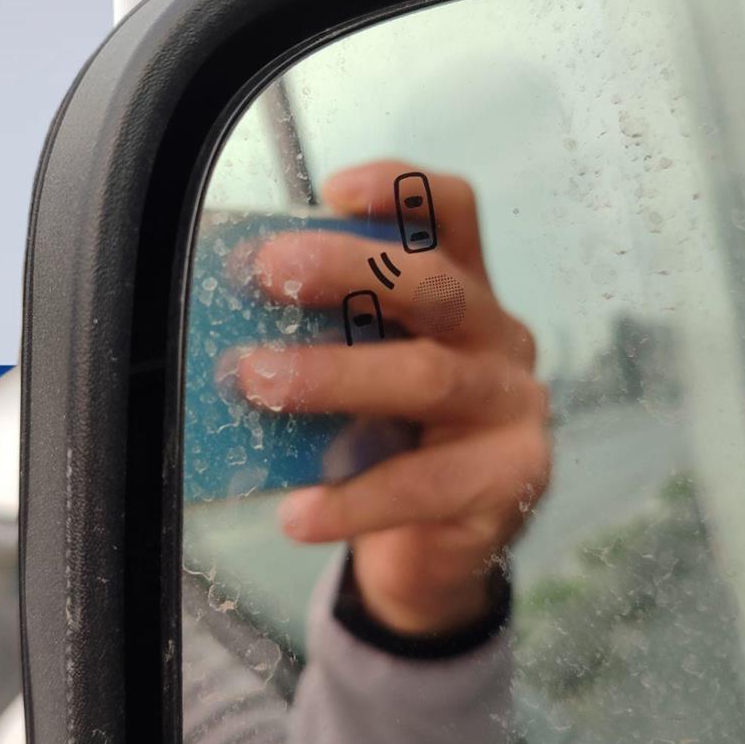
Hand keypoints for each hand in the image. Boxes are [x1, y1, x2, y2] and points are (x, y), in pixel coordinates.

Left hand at [237, 160, 551, 635]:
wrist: (433, 554)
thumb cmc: (384, 442)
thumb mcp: (362, 371)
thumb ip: (327, 336)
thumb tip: (231, 311)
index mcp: (463, 292)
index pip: (452, 215)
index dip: (401, 191)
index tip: (334, 189)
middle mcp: (498, 337)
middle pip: (434, 285)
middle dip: (348, 270)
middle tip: (268, 275)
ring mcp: (513, 408)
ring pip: (429, 377)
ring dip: (336, 376)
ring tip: (260, 383)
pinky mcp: (513, 480)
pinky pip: (424, 485)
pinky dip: (353, 499)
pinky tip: (298, 511)